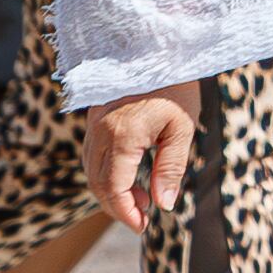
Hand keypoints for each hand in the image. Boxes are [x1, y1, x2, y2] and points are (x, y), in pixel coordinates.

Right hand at [81, 81, 202, 232]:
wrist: (156, 46)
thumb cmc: (175, 86)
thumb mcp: (181, 129)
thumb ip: (171, 169)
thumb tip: (164, 205)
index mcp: (123, 135)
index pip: (114, 187)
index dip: (125, 212)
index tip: (142, 226)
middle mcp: (101, 131)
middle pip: (97, 183)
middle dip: (117, 207)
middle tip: (143, 218)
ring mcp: (93, 123)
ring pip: (90, 170)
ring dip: (110, 192)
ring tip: (142, 199)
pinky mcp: (93, 117)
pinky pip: (91, 154)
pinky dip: (105, 173)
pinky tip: (129, 177)